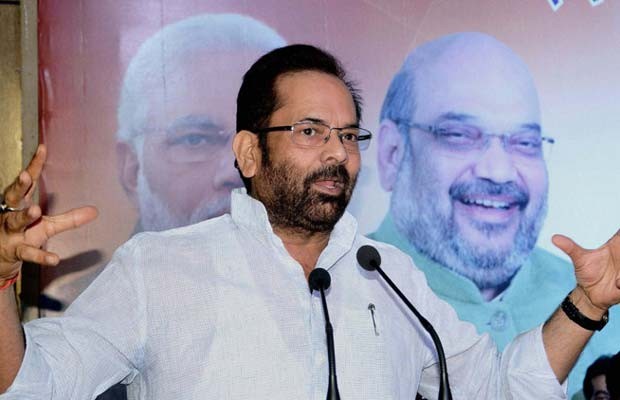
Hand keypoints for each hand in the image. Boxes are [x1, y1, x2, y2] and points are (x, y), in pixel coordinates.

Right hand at [0, 144, 97, 282]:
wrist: (2, 259)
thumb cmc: (24, 235)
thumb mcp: (48, 226)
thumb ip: (70, 218)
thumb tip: (96, 211)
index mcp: (20, 204)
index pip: (27, 182)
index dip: (34, 165)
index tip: (42, 149)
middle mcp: (11, 215)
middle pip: (13, 198)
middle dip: (18, 187)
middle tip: (25, 176)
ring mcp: (11, 233)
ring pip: (15, 222)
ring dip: (24, 216)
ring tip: (35, 210)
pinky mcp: (15, 251)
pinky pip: (28, 253)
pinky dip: (41, 256)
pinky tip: (54, 258)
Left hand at [553, 230, 619, 310]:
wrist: (590, 294)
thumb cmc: (588, 273)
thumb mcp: (580, 259)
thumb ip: (570, 247)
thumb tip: (554, 238)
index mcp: (615, 246)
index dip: (619, 230)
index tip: (614, 243)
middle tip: (617, 262)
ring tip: (617, 280)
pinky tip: (618, 284)